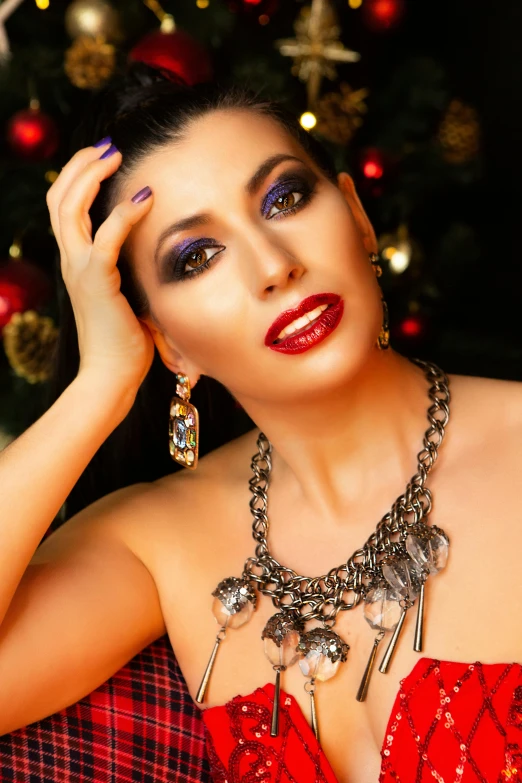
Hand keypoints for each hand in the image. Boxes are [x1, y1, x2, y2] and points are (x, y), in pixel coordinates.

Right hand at [47, 140, 155, 397]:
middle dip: (81, 165)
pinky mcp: (97, 280)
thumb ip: (134, 274)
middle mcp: (70, 261)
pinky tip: (146, 198)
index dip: (79, 178)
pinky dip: (124, 213)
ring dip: (92, 175)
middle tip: (109, 147)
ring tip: (116, 155)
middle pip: (60, 198)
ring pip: (71, 208)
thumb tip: (161, 260)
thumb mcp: (129, 298)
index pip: (65, 209)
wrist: (111, 376)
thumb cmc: (126, 344)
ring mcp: (79, 269)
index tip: (105, 159)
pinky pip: (106, 237)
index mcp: (76, 263)